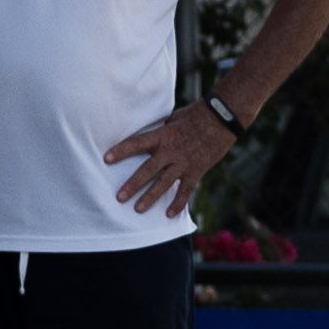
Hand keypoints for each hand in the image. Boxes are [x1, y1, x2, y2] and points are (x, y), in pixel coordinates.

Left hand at [103, 102, 240, 219]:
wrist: (222, 119)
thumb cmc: (197, 114)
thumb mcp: (174, 118)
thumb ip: (162, 130)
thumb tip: (152, 134)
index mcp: (162, 135)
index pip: (136, 143)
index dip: (121, 151)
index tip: (106, 159)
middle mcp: (170, 151)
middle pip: (147, 170)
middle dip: (132, 185)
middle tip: (119, 197)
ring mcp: (183, 163)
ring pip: (163, 183)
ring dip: (150, 197)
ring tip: (138, 209)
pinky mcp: (196, 171)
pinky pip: (186, 190)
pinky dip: (178, 203)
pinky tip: (169, 214)